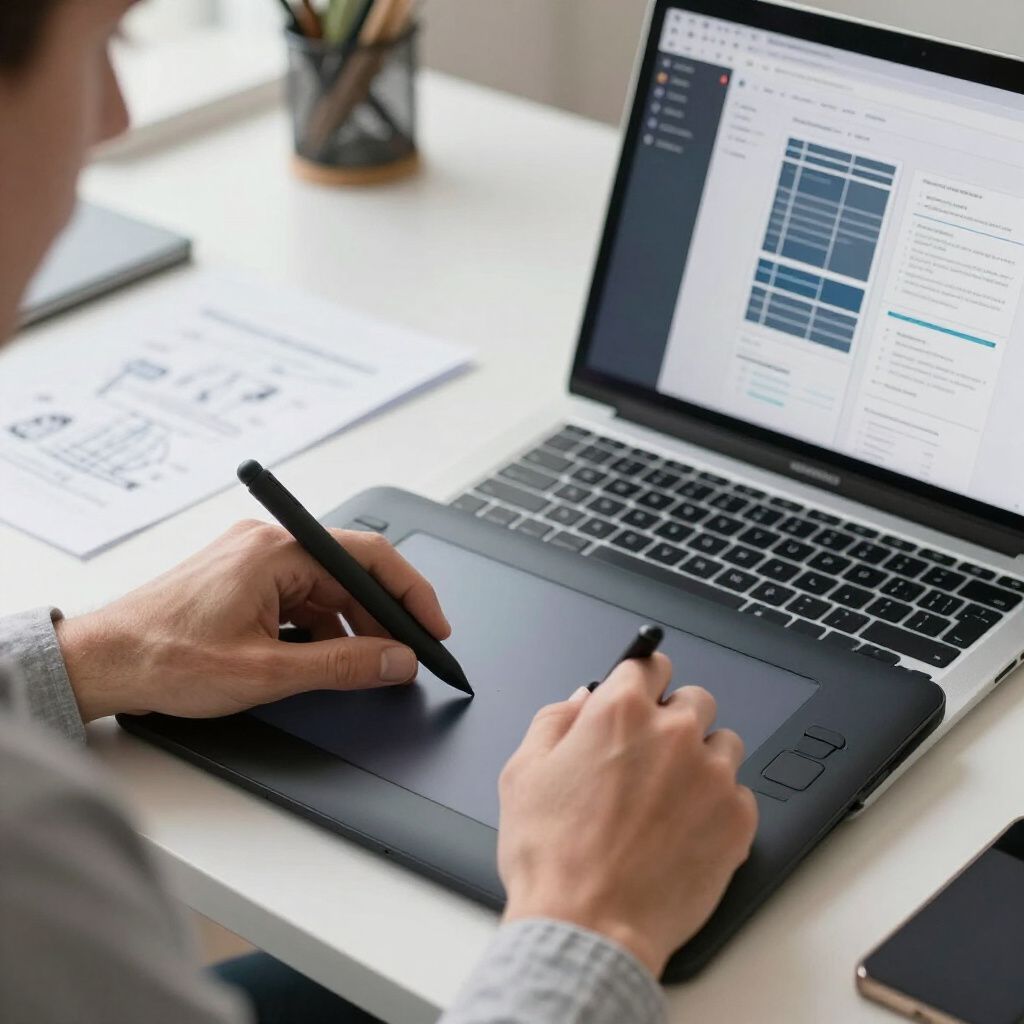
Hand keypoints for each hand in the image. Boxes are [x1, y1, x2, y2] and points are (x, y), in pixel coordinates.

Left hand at [55, 520, 450, 722]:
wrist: (99, 663)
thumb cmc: (163, 658)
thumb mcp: (266, 671)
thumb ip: (342, 664)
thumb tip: (396, 661)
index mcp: (274, 550)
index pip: (368, 557)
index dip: (411, 593)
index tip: (433, 627)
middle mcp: (265, 543)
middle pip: (349, 573)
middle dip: (383, 617)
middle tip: (407, 658)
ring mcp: (252, 559)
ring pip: (326, 588)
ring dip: (351, 625)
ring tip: (368, 665)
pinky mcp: (243, 578)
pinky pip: (300, 597)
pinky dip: (321, 626)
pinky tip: (325, 657)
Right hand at [498, 654, 757, 977]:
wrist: (588, 927)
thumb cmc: (552, 856)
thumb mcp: (523, 773)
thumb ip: (555, 721)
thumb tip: (581, 700)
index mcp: (620, 712)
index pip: (650, 663)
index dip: (643, 678)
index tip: (645, 691)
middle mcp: (673, 733)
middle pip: (695, 698)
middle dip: (675, 718)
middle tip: (652, 756)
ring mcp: (712, 775)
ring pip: (725, 743)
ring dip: (703, 759)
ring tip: (672, 798)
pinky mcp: (737, 818)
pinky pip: (741, 793)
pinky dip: (719, 805)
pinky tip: (686, 830)